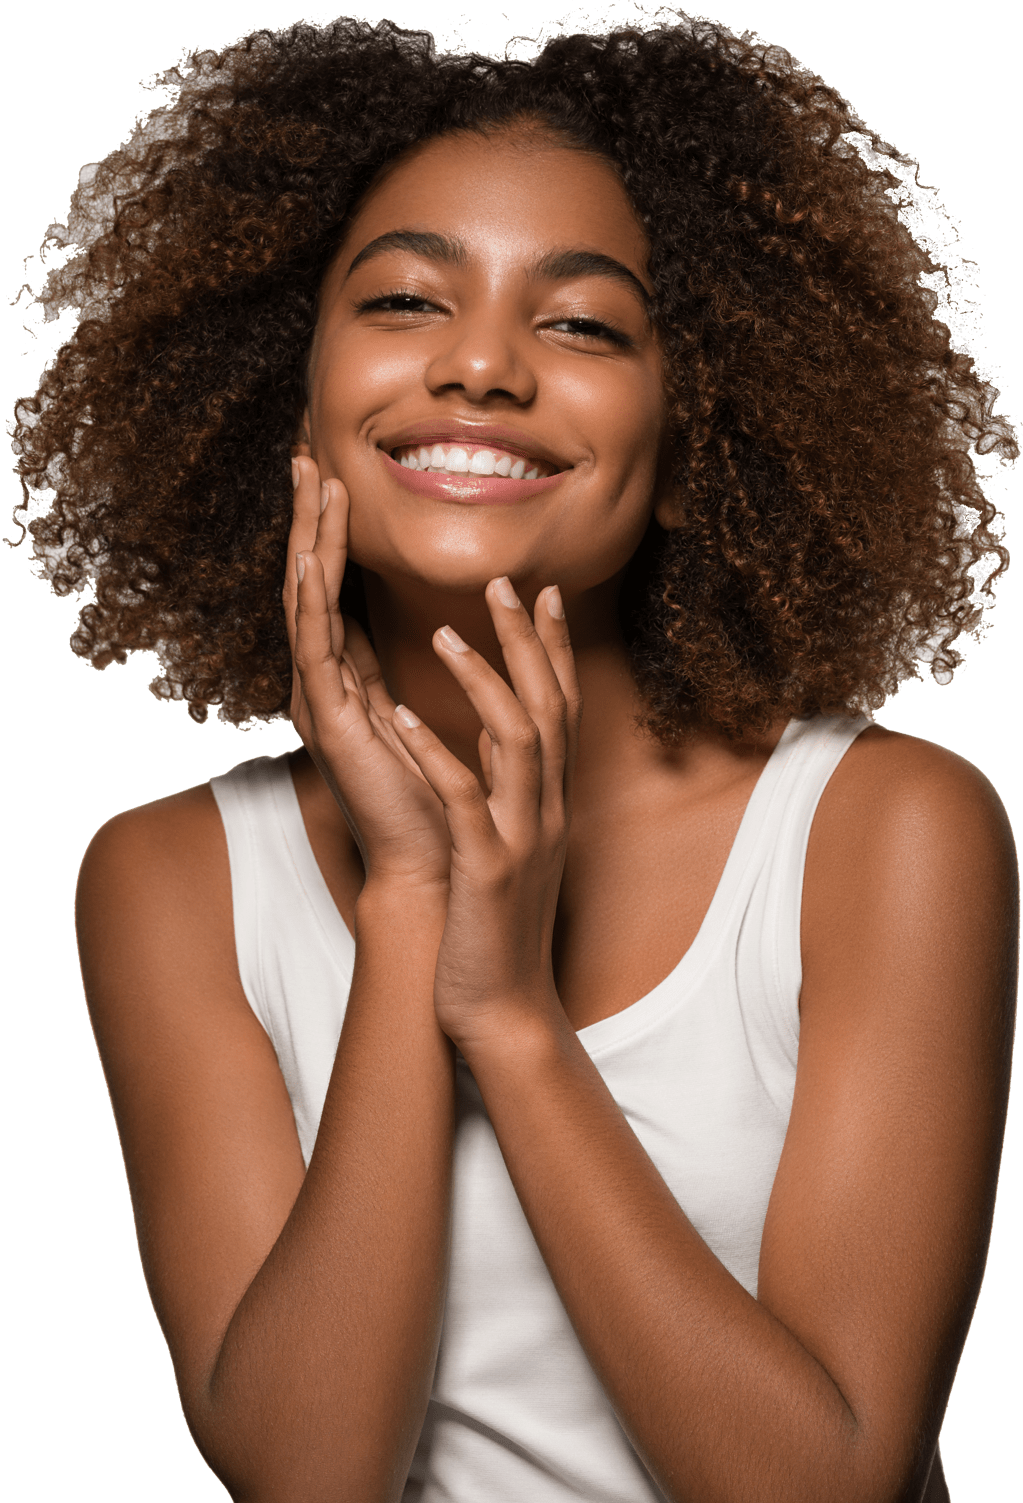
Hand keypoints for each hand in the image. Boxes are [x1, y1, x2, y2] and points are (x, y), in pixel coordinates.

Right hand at [285, 458, 450, 890]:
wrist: (434, 870)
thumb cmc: (437, 803)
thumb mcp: (424, 720)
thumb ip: (416, 677)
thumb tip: (436, 628)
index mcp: (348, 683)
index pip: (334, 594)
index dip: (331, 536)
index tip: (332, 480)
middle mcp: (324, 686)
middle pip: (310, 585)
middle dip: (307, 521)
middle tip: (304, 456)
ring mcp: (321, 702)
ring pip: (307, 602)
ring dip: (307, 539)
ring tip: (309, 481)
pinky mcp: (330, 722)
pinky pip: (316, 646)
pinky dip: (314, 599)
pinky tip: (312, 556)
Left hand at [390, 577, 581, 1048]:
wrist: (504, 1010)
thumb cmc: (494, 927)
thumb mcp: (510, 846)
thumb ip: (507, 791)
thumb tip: (497, 741)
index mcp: (550, 802)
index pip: (562, 708)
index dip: (554, 647)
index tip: (540, 590)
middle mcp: (547, 810)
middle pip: (549, 708)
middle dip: (529, 642)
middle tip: (504, 581)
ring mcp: (522, 838)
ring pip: (518, 743)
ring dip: (483, 684)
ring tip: (444, 635)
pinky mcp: (488, 870)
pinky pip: (463, 800)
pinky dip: (435, 755)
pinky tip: (401, 718)